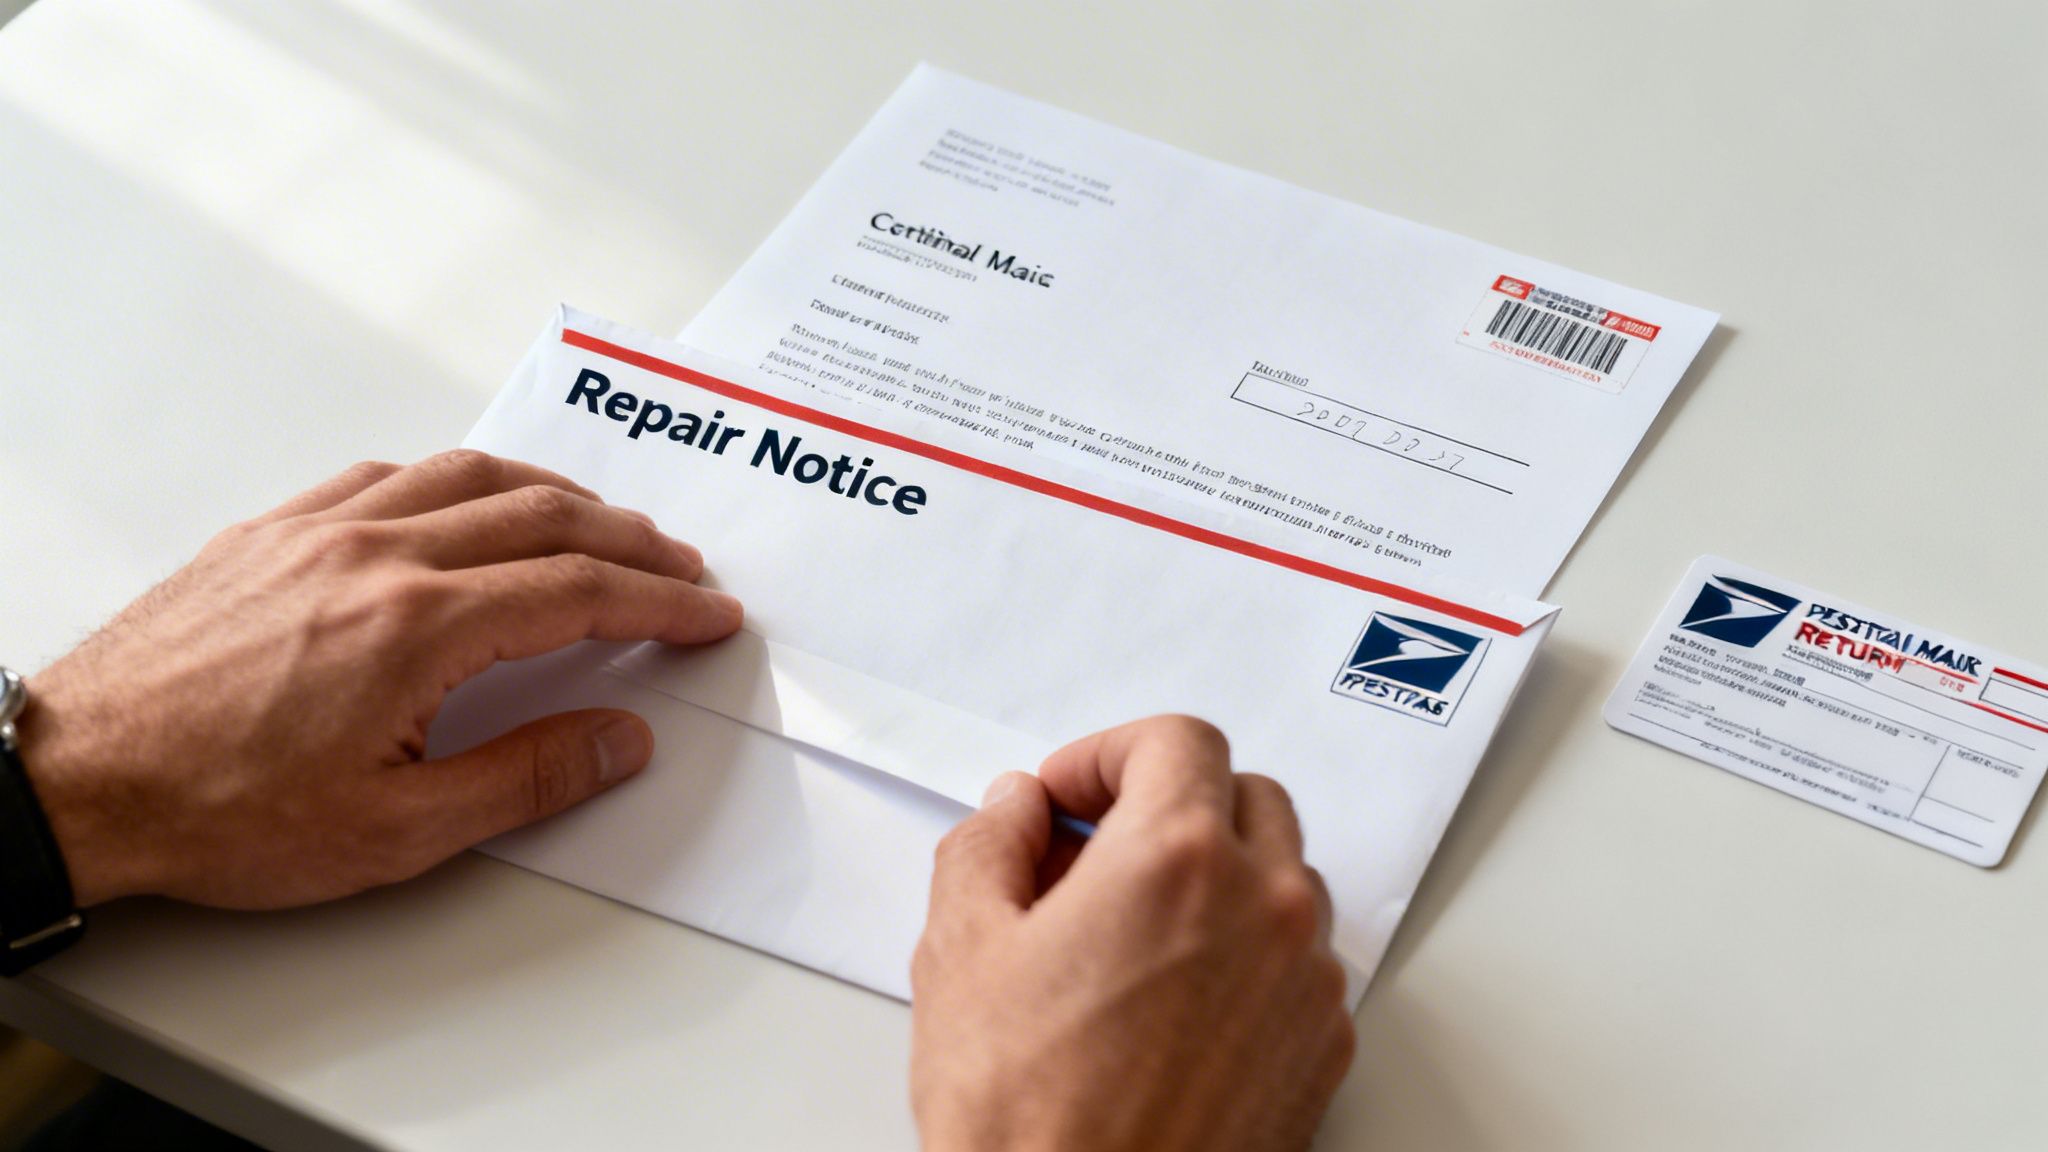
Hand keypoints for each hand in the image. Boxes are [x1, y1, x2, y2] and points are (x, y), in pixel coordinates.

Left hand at [17, 450, 741, 909]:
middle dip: (630, 539)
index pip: (578, 591)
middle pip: (541, 517)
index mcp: (418, 626)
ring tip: (601, 520)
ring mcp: (319, 532)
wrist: (77, 781)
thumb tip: (620, 740)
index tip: (706, 614)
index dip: (659, 602)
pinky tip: (467, 501)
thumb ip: (524, 777)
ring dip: (554, 491)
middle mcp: (376, 555)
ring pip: (467, 475)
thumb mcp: (393, 832)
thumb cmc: (217, 812)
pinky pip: (385, 476)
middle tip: (680, 567)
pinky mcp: (270, 533)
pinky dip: (454, 480)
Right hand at [910, 716, 1354, 1151]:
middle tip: (1094, 852)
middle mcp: (1264, 905)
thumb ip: (989, 846)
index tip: (1068, 796)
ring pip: (1282, 876)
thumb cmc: (1028, 1118)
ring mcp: (1306, 980)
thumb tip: (1015, 812)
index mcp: (1176, 858)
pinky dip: (1247, 952)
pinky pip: (1299, 961)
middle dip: (1166, 805)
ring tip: (1130, 932)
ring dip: (1216, 876)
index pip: (1176, 739)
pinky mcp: (1323, 1048)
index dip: (1108, 754)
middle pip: (1242, 794)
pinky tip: (1173, 999)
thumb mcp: (960, 951)